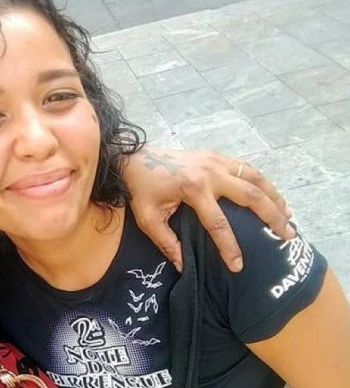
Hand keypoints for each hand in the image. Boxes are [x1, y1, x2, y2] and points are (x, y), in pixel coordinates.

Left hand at [124, 145, 293, 272]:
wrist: (134, 158)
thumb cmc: (140, 190)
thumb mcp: (147, 219)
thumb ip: (166, 242)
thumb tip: (184, 267)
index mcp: (192, 189)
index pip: (218, 224)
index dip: (229, 247)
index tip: (238, 267)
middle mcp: (209, 172)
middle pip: (250, 196)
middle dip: (271, 217)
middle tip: (287, 235)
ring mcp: (215, 161)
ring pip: (255, 177)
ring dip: (274, 196)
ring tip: (288, 215)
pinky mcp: (215, 156)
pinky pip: (246, 167)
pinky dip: (262, 182)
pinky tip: (271, 196)